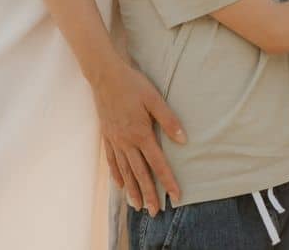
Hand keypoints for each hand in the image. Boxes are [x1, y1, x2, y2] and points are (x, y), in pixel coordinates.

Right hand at [93, 60, 186, 214]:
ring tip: (137, 206)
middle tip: (154, 212)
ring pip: (125, 171)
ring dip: (132, 190)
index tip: (176, 196)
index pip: (157, 164)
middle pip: (140, 173)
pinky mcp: (107, 136)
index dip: (168, 181)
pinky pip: (112, 161)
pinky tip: (120, 185)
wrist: (105, 75)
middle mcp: (127, 142)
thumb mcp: (154, 99)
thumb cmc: (132, 84)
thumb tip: (183, 140)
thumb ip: (169, 120)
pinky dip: (116, 175)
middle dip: (149, 194)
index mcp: (141, 134)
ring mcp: (115, 140)